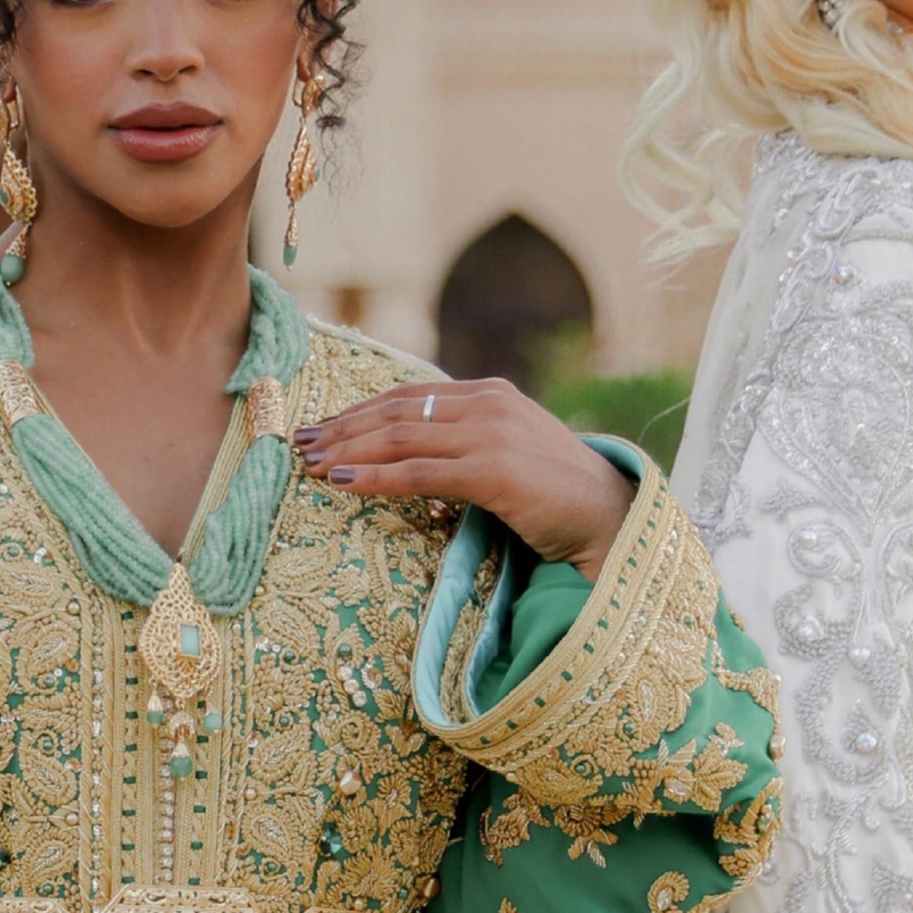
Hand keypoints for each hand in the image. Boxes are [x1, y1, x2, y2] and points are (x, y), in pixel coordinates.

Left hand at [294, 375, 636, 574]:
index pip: (409, 396)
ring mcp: (492, 434)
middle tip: (301, 445)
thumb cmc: (558, 497)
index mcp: (490, 394)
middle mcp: (489, 404)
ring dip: (349, 450)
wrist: (610, 518)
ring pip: (401, 438)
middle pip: (397, 412)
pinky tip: (344, 482)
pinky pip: (419, 473)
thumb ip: (467, 443)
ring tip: (312, 466)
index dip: (360, 411)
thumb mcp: (509, 454)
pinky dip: (376, 476)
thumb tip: (412, 454)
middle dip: (343, 428)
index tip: (323, 428)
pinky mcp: (494, 471)